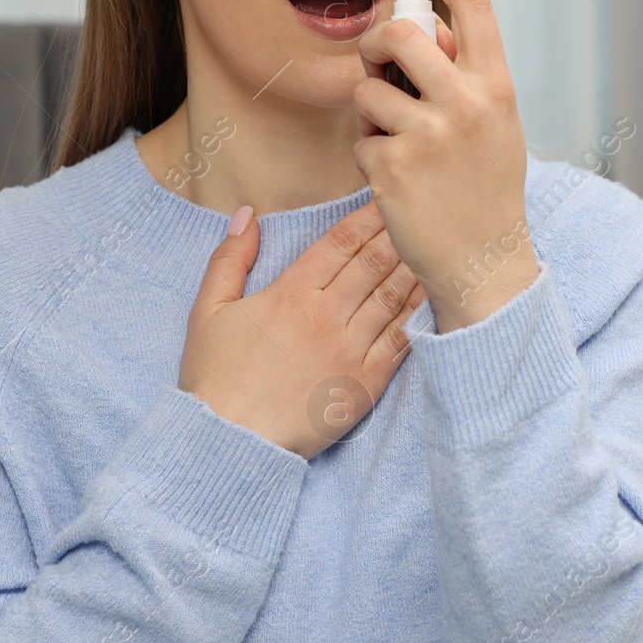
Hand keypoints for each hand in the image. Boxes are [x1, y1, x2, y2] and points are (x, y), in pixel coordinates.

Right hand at [178, 200, 425, 458]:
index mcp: (291, 294)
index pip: (340, 244)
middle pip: (373, 264)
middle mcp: (326, 316)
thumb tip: (247, 214)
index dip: (366, 218)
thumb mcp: (208, 311)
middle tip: (419, 213)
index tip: (384, 200)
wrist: (230, 442)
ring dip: (414, 268)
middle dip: (398, 234)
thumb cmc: (215, 378)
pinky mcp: (366, 384)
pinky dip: (418, 315)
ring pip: (393, 297)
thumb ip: (229, 258)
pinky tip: (431, 297)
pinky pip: (400, 341)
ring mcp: (350, 351)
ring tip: (434, 245)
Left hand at [351, 0, 539, 331]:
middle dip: (376, 42)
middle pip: (402, 33)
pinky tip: (397, 180)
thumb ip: (464, 76)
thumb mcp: (495, 124)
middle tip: (377, 65)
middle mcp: (465, 103)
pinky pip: (360, 141)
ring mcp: (428, 136)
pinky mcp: (392, 169)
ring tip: (397, 142)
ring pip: (368, 91)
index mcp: (496, 85)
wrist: (485, 264)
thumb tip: (418, 30)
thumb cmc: (486, 190)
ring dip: (370, 114)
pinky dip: (369, 157)